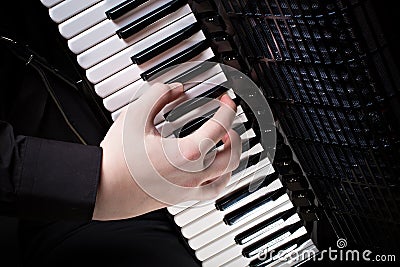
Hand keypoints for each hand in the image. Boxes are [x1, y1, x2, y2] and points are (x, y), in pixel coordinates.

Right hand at [93, 83, 240, 220]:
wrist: (104, 189)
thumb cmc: (118, 158)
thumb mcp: (135, 115)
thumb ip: (158, 95)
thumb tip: (175, 89)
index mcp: (187, 153)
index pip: (221, 126)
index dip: (228, 108)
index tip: (227, 100)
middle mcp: (194, 174)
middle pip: (233, 153)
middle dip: (234, 131)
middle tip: (226, 120)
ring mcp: (189, 189)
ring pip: (228, 174)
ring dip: (232, 155)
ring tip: (225, 142)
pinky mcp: (182, 198)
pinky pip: (213, 191)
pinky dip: (222, 177)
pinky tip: (216, 169)